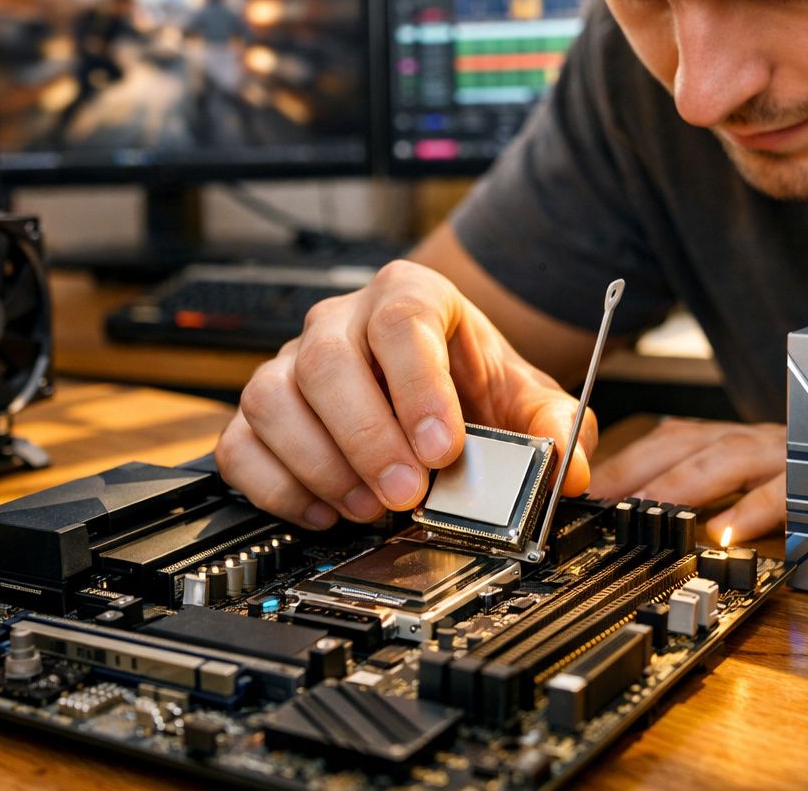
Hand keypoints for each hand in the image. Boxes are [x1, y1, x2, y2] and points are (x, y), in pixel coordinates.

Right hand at [214, 260, 594, 528]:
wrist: (440, 384)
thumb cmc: (473, 382)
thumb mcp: (528, 396)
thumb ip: (556, 427)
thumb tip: (566, 467)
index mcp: (409, 296)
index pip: (402, 322)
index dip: (418, 386)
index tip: (443, 447)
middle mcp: (341, 320)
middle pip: (328, 360)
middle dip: (368, 437)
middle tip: (407, 494)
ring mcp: (292, 362)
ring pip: (274, 398)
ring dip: (320, 464)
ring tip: (369, 508)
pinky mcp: (261, 411)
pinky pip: (241, 444)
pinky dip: (276, 486)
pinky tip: (324, 512)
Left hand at [588, 417, 785, 544]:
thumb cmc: (791, 474)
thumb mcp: (741, 476)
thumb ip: (694, 486)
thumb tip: (634, 508)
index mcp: (723, 440)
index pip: (663, 443)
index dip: (622, 465)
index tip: (586, 491)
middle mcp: (746, 442)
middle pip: (686, 445)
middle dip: (639, 469)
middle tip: (601, 499)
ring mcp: (779, 459)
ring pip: (728, 459)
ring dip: (682, 483)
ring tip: (646, 508)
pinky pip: (778, 494)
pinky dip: (749, 512)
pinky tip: (723, 532)